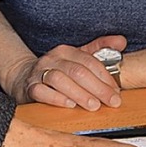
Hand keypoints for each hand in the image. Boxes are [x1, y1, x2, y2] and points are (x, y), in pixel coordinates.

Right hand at [10, 35, 126, 109]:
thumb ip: (100, 49)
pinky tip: (69, 105)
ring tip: (93, 106)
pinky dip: (56, 98)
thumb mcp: (77, 58)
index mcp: (66, 51)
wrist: (24, 78)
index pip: (89, 62)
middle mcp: (52, 59)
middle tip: (111, 102)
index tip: (117, 93)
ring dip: (79, 94)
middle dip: (98, 88)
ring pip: (60, 80)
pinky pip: (41, 91)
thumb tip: (121, 41)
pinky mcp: (29, 87)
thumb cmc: (57, 71)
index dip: (105, 77)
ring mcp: (39, 72)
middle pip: (77, 71)